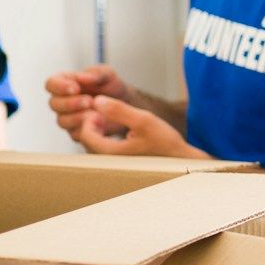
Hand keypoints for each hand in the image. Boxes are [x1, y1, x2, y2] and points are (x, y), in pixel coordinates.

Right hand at [45, 64, 131, 138]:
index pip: (51, 84)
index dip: (59, 86)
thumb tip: (82, 77)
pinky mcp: (77, 133)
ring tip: (96, 113)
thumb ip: (97, 73)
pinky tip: (99, 124)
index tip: (75, 88)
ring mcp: (68, 118)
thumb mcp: (108, 75)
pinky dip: (87, 129)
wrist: (124, 106)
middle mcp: (62, 101)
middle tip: (89, 101)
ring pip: (62, 121)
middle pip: (54, 104)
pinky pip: (75, 134)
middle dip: (70, 103)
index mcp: (64, 83)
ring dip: (78, 117)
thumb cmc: (112, 87)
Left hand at [73, 95, 200, 157]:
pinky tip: (120, 127)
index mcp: (111, 153)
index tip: (103, 108)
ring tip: (112, 117)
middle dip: (92, 122)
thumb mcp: (144, 120)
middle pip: (86, 139)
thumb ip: (119, 110)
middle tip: (105, 110)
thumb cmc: (165, 141)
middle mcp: (108, 161)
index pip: (85, 133)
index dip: (90, 117)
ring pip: (93, 143)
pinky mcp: (119, 162)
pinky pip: (102, 147)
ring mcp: (113, 163)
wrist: (179, 158)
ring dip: (98, 128)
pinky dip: (104, 135)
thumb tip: (97, 101)